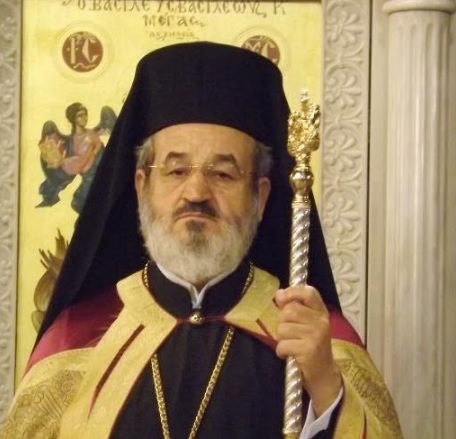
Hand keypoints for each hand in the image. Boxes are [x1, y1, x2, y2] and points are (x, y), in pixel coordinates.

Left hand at [275, 284, 341, 416]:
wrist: (324, 374)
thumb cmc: (312, 346)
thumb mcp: (308, 324)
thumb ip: (294, 308)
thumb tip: (279, 294)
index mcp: (321, 312)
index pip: (309, 292)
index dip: (292, 291)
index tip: (281, 297)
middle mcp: (321, 322)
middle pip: (289, 311)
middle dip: (282, 322)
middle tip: (288, 333)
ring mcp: (316, 336)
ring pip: (283, 328)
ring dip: (281, 338)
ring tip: (291, 344)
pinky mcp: (308, 350)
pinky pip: (283, 344)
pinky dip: (282, 351)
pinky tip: (290, 354)